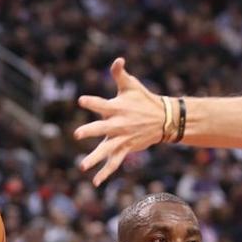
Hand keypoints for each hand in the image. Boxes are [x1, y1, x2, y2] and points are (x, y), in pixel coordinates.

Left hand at [74, 58, 165, 185]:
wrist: (164, 119)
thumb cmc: (143, 100)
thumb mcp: (132, 85)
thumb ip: (119, 73)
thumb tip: (118, 60)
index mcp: (117, 108)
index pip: (102, 104)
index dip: (92, 102)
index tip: (81, 101)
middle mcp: (118, 124)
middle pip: (102, 128)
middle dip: (90, 131)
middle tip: (78, 134)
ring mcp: (122, 138)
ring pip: (106, 150)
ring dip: (94, 158)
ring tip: (82, 166)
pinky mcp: (126, 148)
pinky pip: (114, 162)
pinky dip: (105, 173)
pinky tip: (95, 182)